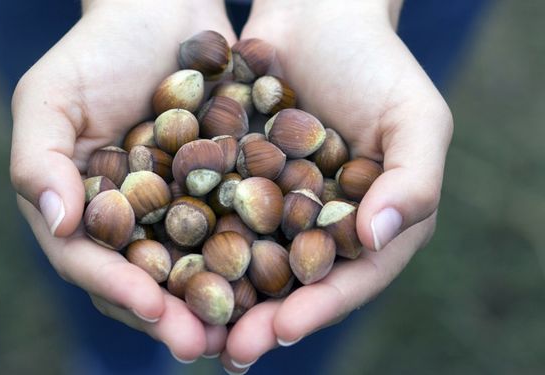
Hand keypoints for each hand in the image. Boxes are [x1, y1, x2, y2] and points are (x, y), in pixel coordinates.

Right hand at [10, 0, 235, 361]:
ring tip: (245, 334)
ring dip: (218, 302)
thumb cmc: (97, 49)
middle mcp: (133, 221)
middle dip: (173, 315)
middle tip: (202, 346)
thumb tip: (56, 225)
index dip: (118, 289)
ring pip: (197, 267)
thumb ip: (38, 160)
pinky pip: (240, 229)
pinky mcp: (224, 190)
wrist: (163, 8)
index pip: (92, 262)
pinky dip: (256, 256)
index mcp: (84, 211)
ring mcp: (180, 209)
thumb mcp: (49, 96)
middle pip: (148, 279)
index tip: (150, 309)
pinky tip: (282, 279)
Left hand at [221, 0, 452, 370]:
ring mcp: (274, 206)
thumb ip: (413, 181)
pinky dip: (190, 241)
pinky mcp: (233, 181)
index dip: (318, 306)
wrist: (316, 14)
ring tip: (186, 325)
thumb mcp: (415, 118)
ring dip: (218, 293)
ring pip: (245, 260)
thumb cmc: (376, 64)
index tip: (282, 330)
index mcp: (370, 225)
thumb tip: (379, 239)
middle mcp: (319, 225)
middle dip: (260, 317)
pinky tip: (160, 266)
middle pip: (291, 282)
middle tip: (226, 350)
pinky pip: (212, 216)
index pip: (349, 278)